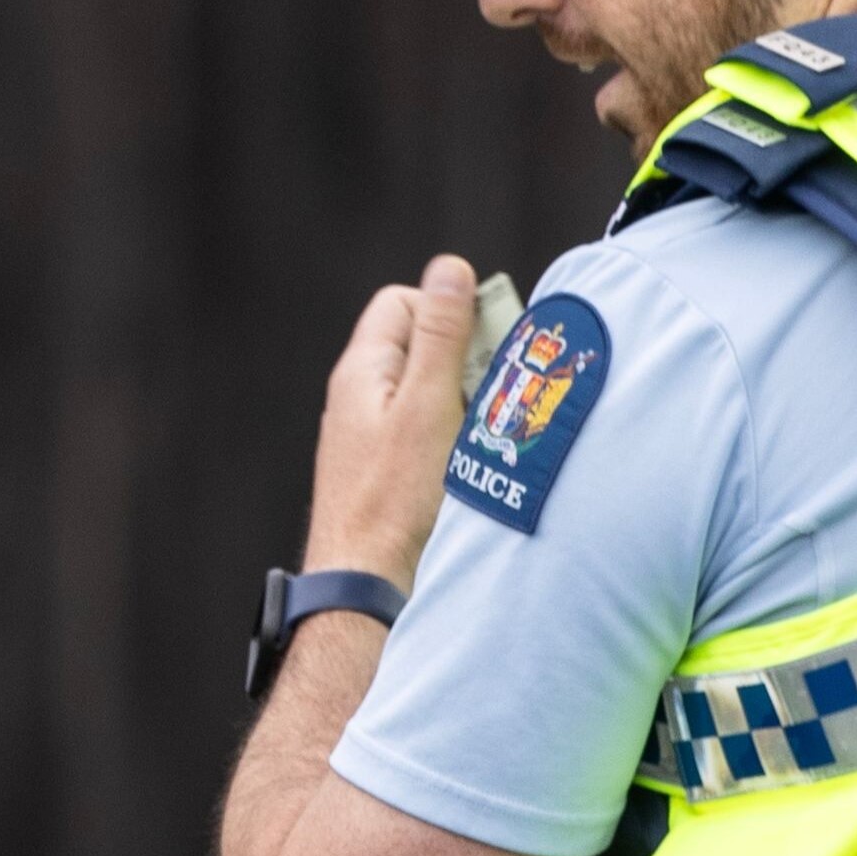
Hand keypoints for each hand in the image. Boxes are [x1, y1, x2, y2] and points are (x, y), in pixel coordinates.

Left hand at [303, 255, 482, 579]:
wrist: (368, 586)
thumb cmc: (396, 500)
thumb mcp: (428, 404)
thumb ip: (442, 335)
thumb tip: (451, 269)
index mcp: (363, 371)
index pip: (405, 303)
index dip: (449, 310)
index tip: (485, 342)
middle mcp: (362, 399)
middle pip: (423, 348)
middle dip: (467, 360)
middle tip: (494, 394)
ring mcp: (374, 437)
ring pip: (433, 395)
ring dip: (469, 404)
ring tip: (488, 435)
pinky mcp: (391, 473)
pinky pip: (432, 435)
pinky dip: (458, 439)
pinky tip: (475, 466)